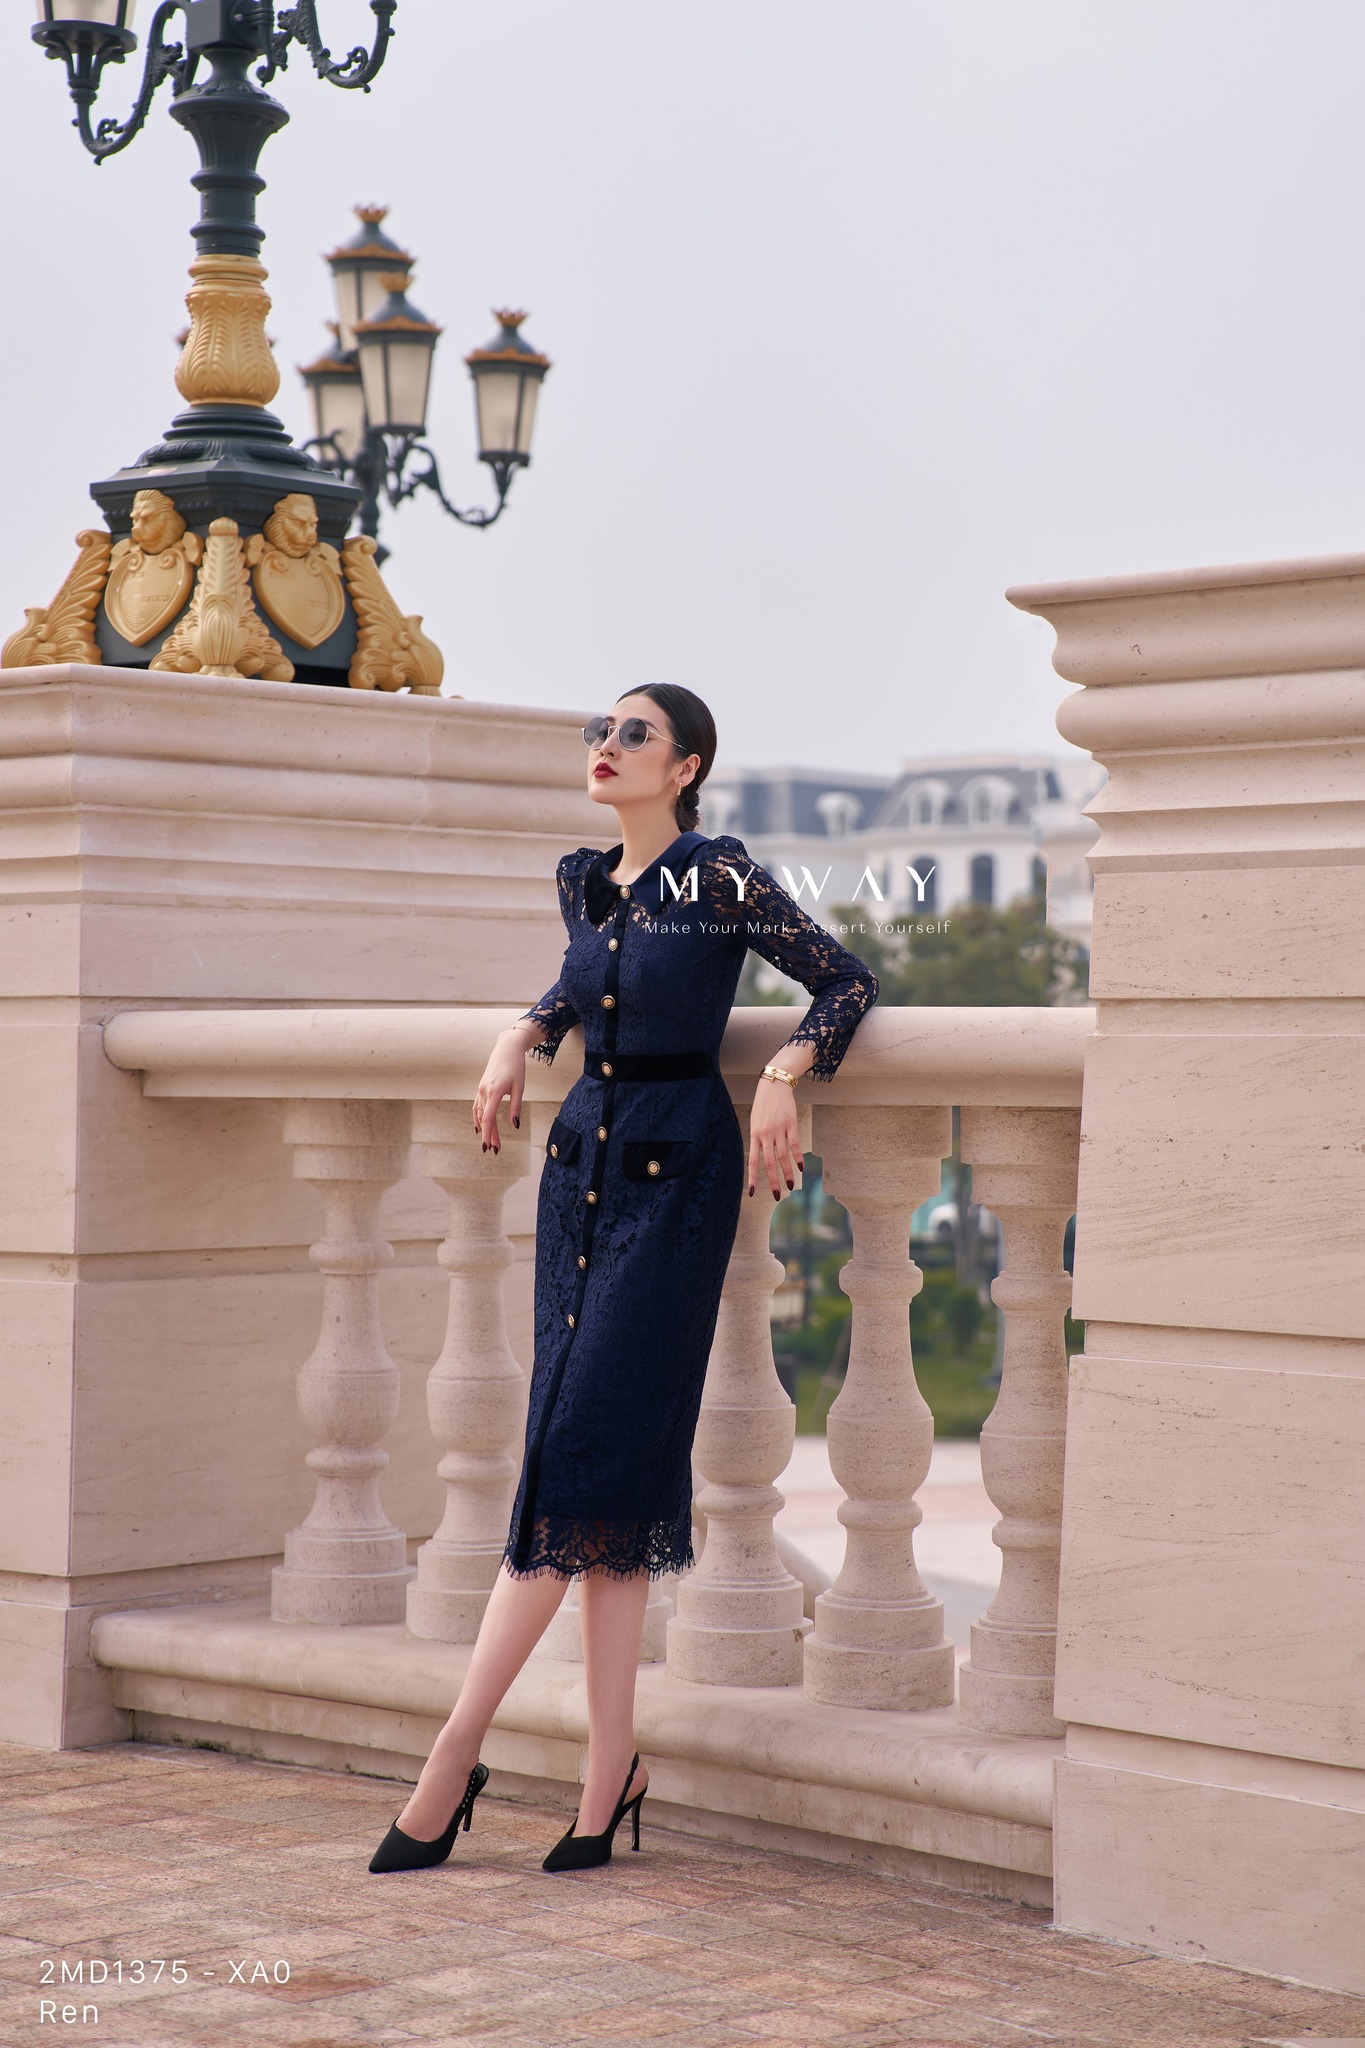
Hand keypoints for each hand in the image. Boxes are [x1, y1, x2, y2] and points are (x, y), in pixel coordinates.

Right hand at [473, 1028, 530, 1152]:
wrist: (507, 1048)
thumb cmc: (516, 1066)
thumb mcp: (519, 1087)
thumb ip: (516, 1107)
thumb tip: (515, 1126)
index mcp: (494, 1091)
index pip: (488, 1118)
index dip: (489, 1134)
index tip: (490, 1147)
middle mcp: (484, 1091)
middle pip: (485, 1119)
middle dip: (489, 1136)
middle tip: (494, 1151)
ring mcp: (480, 1089)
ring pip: (480, 1113)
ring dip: (484, 1129)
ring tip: (488, 1142)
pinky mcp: (481, 1087)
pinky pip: (477, 1106)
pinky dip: (477, 1118)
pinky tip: (478, 1127)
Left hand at [748, 1077, 803, 1200]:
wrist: (774, 1084)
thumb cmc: (763, 1104)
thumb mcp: (755, 1121)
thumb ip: (757, 1139)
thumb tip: (759, 1156)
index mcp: (754, 1135)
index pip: (752, 1161)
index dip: (752, 1178)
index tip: (752, 1192)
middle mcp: (766, 1135)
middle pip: (769, 1163)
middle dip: (773, 1181)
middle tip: (778, 1196)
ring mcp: (779, 1130)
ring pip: (783, 1157)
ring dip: (788, 1173)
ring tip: (792, 1185)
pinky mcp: (791, 1125)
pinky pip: (795, 1145)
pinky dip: (798, 1157)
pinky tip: (801, 1168)